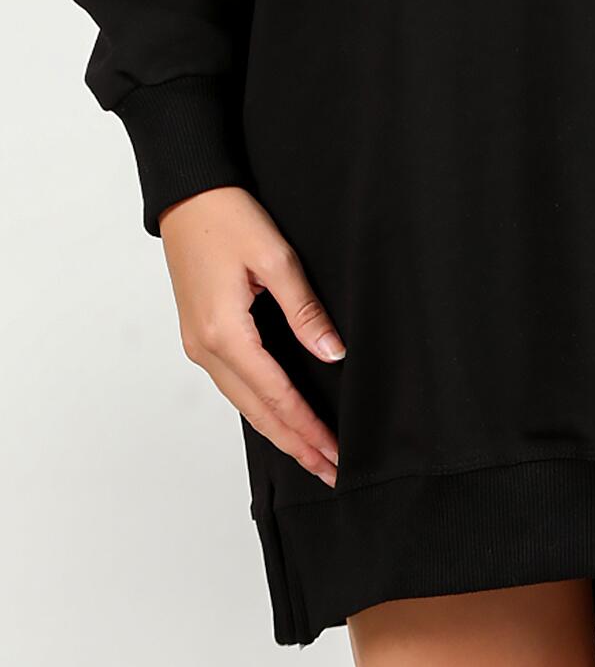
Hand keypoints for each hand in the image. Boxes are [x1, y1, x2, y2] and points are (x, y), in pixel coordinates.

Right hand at [159, 185, 344, 487]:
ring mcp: (198, 345)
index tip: (336, 453)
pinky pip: (234, 384)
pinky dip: (260, 407)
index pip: (276, 395)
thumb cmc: (227, 217)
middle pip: (257, 412)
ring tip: (311, 454)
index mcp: (224, 333)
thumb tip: (333, 353)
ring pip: (243, 403)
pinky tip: (279, 416)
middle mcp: (205, 348)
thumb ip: (304, 310)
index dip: (308, 427)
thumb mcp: (275, 258)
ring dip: (279, 430)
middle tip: (330, 471)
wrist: (186, 194)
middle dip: (296, 444)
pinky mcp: (200, 335)